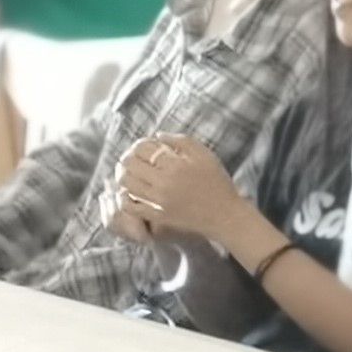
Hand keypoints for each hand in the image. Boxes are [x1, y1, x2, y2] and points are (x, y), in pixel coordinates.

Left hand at [113, 133, 252, 251]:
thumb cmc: (218, 183)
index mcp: (175, 165)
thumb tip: (158, 136)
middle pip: (129, 165)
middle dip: (128, 159)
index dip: (138, 145)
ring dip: (125, 176)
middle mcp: (164, 182)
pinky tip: (131, 193)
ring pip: (126, 183)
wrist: (226, 216)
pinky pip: (130, 205)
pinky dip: (126, 197)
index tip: (143, 147)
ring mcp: (159, 200)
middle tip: (133, 160)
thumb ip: (182, 141)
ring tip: (131, 174)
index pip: (142, 148)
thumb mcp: (206, 155)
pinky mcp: (157, 215)